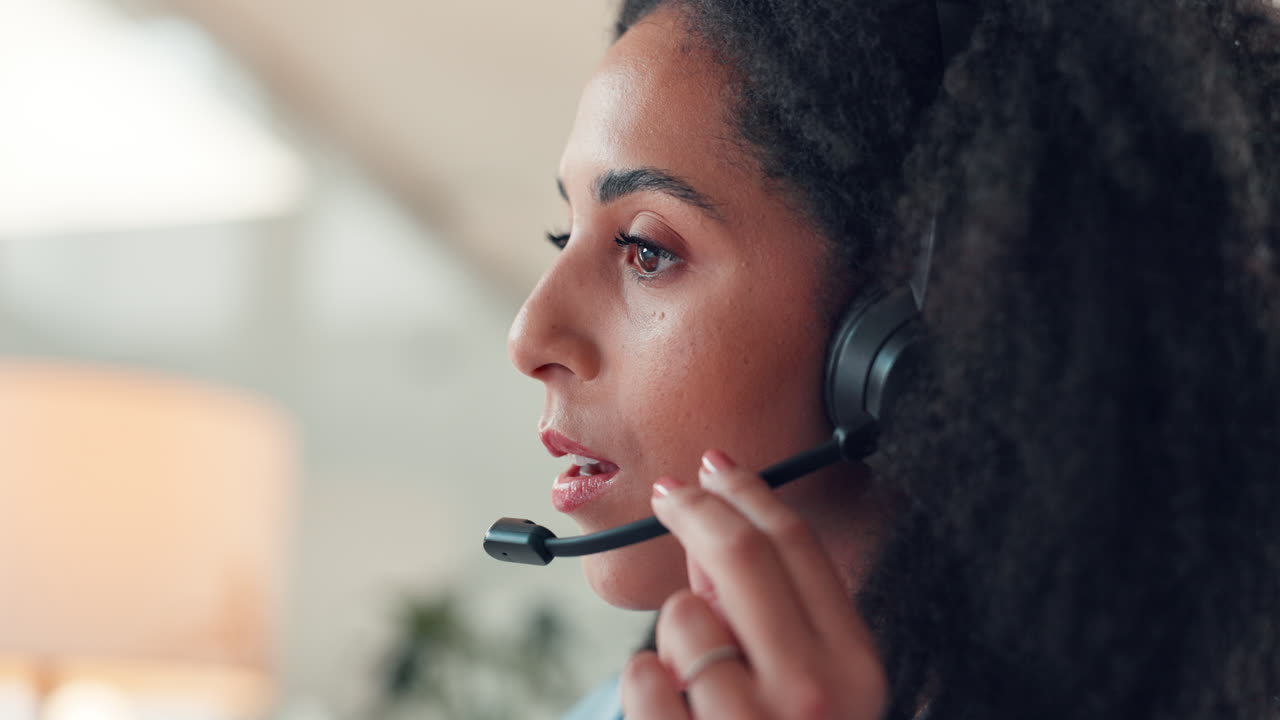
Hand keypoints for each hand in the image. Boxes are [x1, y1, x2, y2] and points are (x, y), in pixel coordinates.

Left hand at [619, 449, 887, 719]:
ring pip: (683, 613)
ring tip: (695, 673)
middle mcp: (812, 687)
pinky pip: (643, 674)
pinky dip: (649, 683)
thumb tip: (714, 533)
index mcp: (852, 663)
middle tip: (669, 492)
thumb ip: (775, 613)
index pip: (796, 543)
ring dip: (678, 630)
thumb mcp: (816, 685)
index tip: (716, 467)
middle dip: (697, 508)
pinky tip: (673, 704)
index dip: (749, 491)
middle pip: (740, 553)